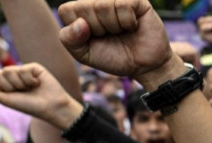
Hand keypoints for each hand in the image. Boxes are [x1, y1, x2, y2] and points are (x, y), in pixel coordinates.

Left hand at [0, 63, 81, 127]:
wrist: (51, 107)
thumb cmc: (29, 106)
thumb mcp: (5, 100)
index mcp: (3, 83)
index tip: (9, 95)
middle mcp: (11, 76)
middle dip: (7, 86)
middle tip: (21, 92)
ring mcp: (21, 70)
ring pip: (8, 70)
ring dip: (19, 84)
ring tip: (30, 88)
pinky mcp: (33, 67)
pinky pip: (22, 69)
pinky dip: (29, 80)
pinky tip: (37, 84)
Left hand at [58, 0, 182, 88]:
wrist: (144, 66)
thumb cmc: (114, 57)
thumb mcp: (85, 55)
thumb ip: (69, 40)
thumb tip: (80, 23)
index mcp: (80, 10)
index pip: (66, 10)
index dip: (79, 30)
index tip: (93, 39)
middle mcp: (96, 0)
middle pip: (85, 6)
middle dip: (98, 29)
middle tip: (111, 35)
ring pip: (103, 5)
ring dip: (114, 26)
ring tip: (122, 31)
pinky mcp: (136, 0)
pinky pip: (123, 5)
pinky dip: (128, 22)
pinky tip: (133, 26)